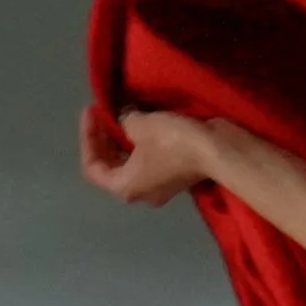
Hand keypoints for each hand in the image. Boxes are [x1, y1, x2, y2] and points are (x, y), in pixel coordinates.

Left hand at [79, 105, 214, 207]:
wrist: (217, 150)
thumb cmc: (173, 141)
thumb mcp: (141, 125)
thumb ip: (123, 121)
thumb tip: (126, 119)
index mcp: (124, 187)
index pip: (92, 167)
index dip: (87, 137)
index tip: (91, 111)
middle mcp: (138, 193)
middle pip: (110, 167)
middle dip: (103, 140)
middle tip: (104, 113)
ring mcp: (158, 187)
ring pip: (130, 165)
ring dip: (122, 141)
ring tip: (120, 116)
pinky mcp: (173, 176)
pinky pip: (148, 161)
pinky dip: (139, 145)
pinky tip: (141, 124)